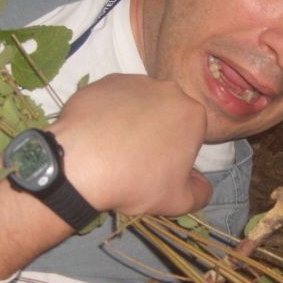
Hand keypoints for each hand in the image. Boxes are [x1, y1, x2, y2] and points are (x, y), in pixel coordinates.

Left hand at [49, 74, 212, 215]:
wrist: (81, 164)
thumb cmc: (137, 182)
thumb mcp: (180, 201)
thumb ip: (200, 192)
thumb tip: (201, 183)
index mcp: (193, 114)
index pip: (192, 133)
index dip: (179, 153)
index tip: (162, 167)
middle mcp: (168, 90)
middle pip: (168, 113)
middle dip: (159, 132)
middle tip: (139, 158)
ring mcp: (134, 82)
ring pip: (140, 104)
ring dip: (134, 121)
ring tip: (115, 147)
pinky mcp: (104, 81)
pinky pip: (113, 99)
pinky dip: (109, 114)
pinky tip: (98, 135)